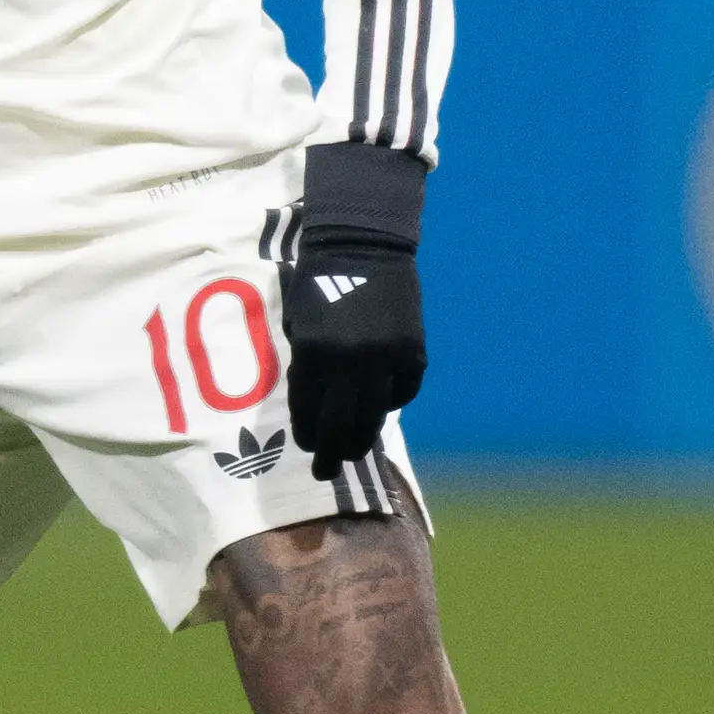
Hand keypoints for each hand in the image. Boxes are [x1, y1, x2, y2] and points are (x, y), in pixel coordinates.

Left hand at [280, 140, 428, 479]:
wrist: (363, 242)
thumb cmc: (320, 281)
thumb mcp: (301, 324)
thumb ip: (309, 366)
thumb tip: (318, 411)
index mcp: (313, 353)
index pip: (308, 411)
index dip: (307, 435)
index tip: (309, 449)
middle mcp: (349, 361)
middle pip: (340, 425)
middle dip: (331, 454)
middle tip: (326, 471)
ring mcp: (384, 358)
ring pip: (375, 416)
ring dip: (363, 438)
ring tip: (356, 452)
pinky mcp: (412, 353)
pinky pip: (402, 392)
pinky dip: (391, 401)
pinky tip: (381, 406)